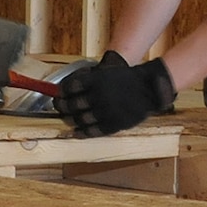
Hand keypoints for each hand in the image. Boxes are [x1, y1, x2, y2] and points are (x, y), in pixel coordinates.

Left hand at [58, 51, 175, 137]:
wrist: (149, 88)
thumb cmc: (126, 79)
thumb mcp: (106, 72)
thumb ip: (87, 80)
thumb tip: (65, 90)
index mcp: (96, 80)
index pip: (70, 88)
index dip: (61, 94)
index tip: (57, 96)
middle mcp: (99, 95)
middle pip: (73, 105)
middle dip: (63, 107)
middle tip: (59, 108)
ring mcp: (107, 110)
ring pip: (81, 119)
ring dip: (71, 121)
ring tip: (67, 120)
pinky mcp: (114, 123)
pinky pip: (94, 131)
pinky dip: (82, 133)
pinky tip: (76, 133)